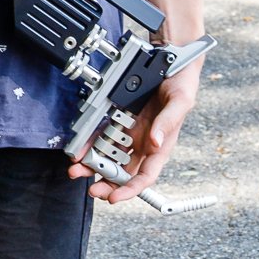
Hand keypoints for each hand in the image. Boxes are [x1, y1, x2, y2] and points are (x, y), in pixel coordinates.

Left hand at [68, 58, 201, 203]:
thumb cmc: (181, 84)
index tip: (114, 198)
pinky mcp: (119, 119)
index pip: (146, 176)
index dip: (130, 190)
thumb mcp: (180, 102)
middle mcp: (144, 142)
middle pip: (124, 171)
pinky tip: (79, 150)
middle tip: (91, 190)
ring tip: (77, 170)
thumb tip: (155, 142)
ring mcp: (130, 132)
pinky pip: (101, 135)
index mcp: (161, 146)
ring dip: (94, 166)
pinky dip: (90, 145)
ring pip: (110, 156)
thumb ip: (168, 123)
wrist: (170, 61)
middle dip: (107, 183)